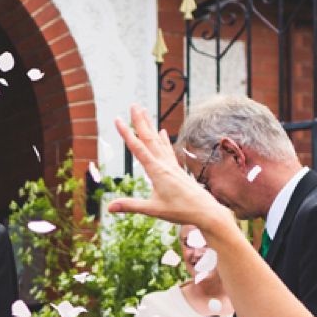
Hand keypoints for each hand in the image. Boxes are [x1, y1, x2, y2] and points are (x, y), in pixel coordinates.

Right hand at [108, 104, 231, 231]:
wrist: (206, 211)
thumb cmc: (181, 211)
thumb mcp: (153, 210)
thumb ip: (131, 206)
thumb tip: (110, 207)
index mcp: (157, 171)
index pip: (138, 148)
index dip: (126, 133)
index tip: (118, 119)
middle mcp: (164, 164)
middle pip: (149, 138)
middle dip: (140, 121)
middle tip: (134, 105)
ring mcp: (172, 166)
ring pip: (158, 141)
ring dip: (150, 126)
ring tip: (145, 112)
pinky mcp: (177, 170)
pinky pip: (168, 150)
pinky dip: (164, 140)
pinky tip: (163, 132)